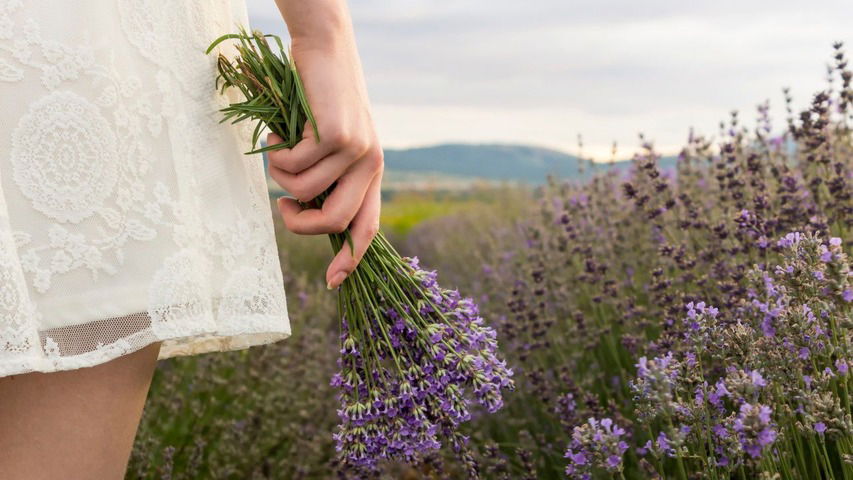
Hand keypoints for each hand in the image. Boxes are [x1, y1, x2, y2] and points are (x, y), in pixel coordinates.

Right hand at [267, 39, 382, 289]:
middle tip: (282, 207)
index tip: (333, 283)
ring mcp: (357, 151)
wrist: (325, 51)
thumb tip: (308, 214)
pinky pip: (294, 166)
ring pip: (306, 192)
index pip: (367, 227)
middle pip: (335, 223)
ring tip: (280, 149)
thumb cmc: (320, 101)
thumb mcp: (329, 145)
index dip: (351, 259)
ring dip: (281, 177)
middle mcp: (371, 165)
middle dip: (300, 224)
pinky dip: (277, 154)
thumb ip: (327, 178)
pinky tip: (281, 132)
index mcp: (372, 173)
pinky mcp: (338, 135)